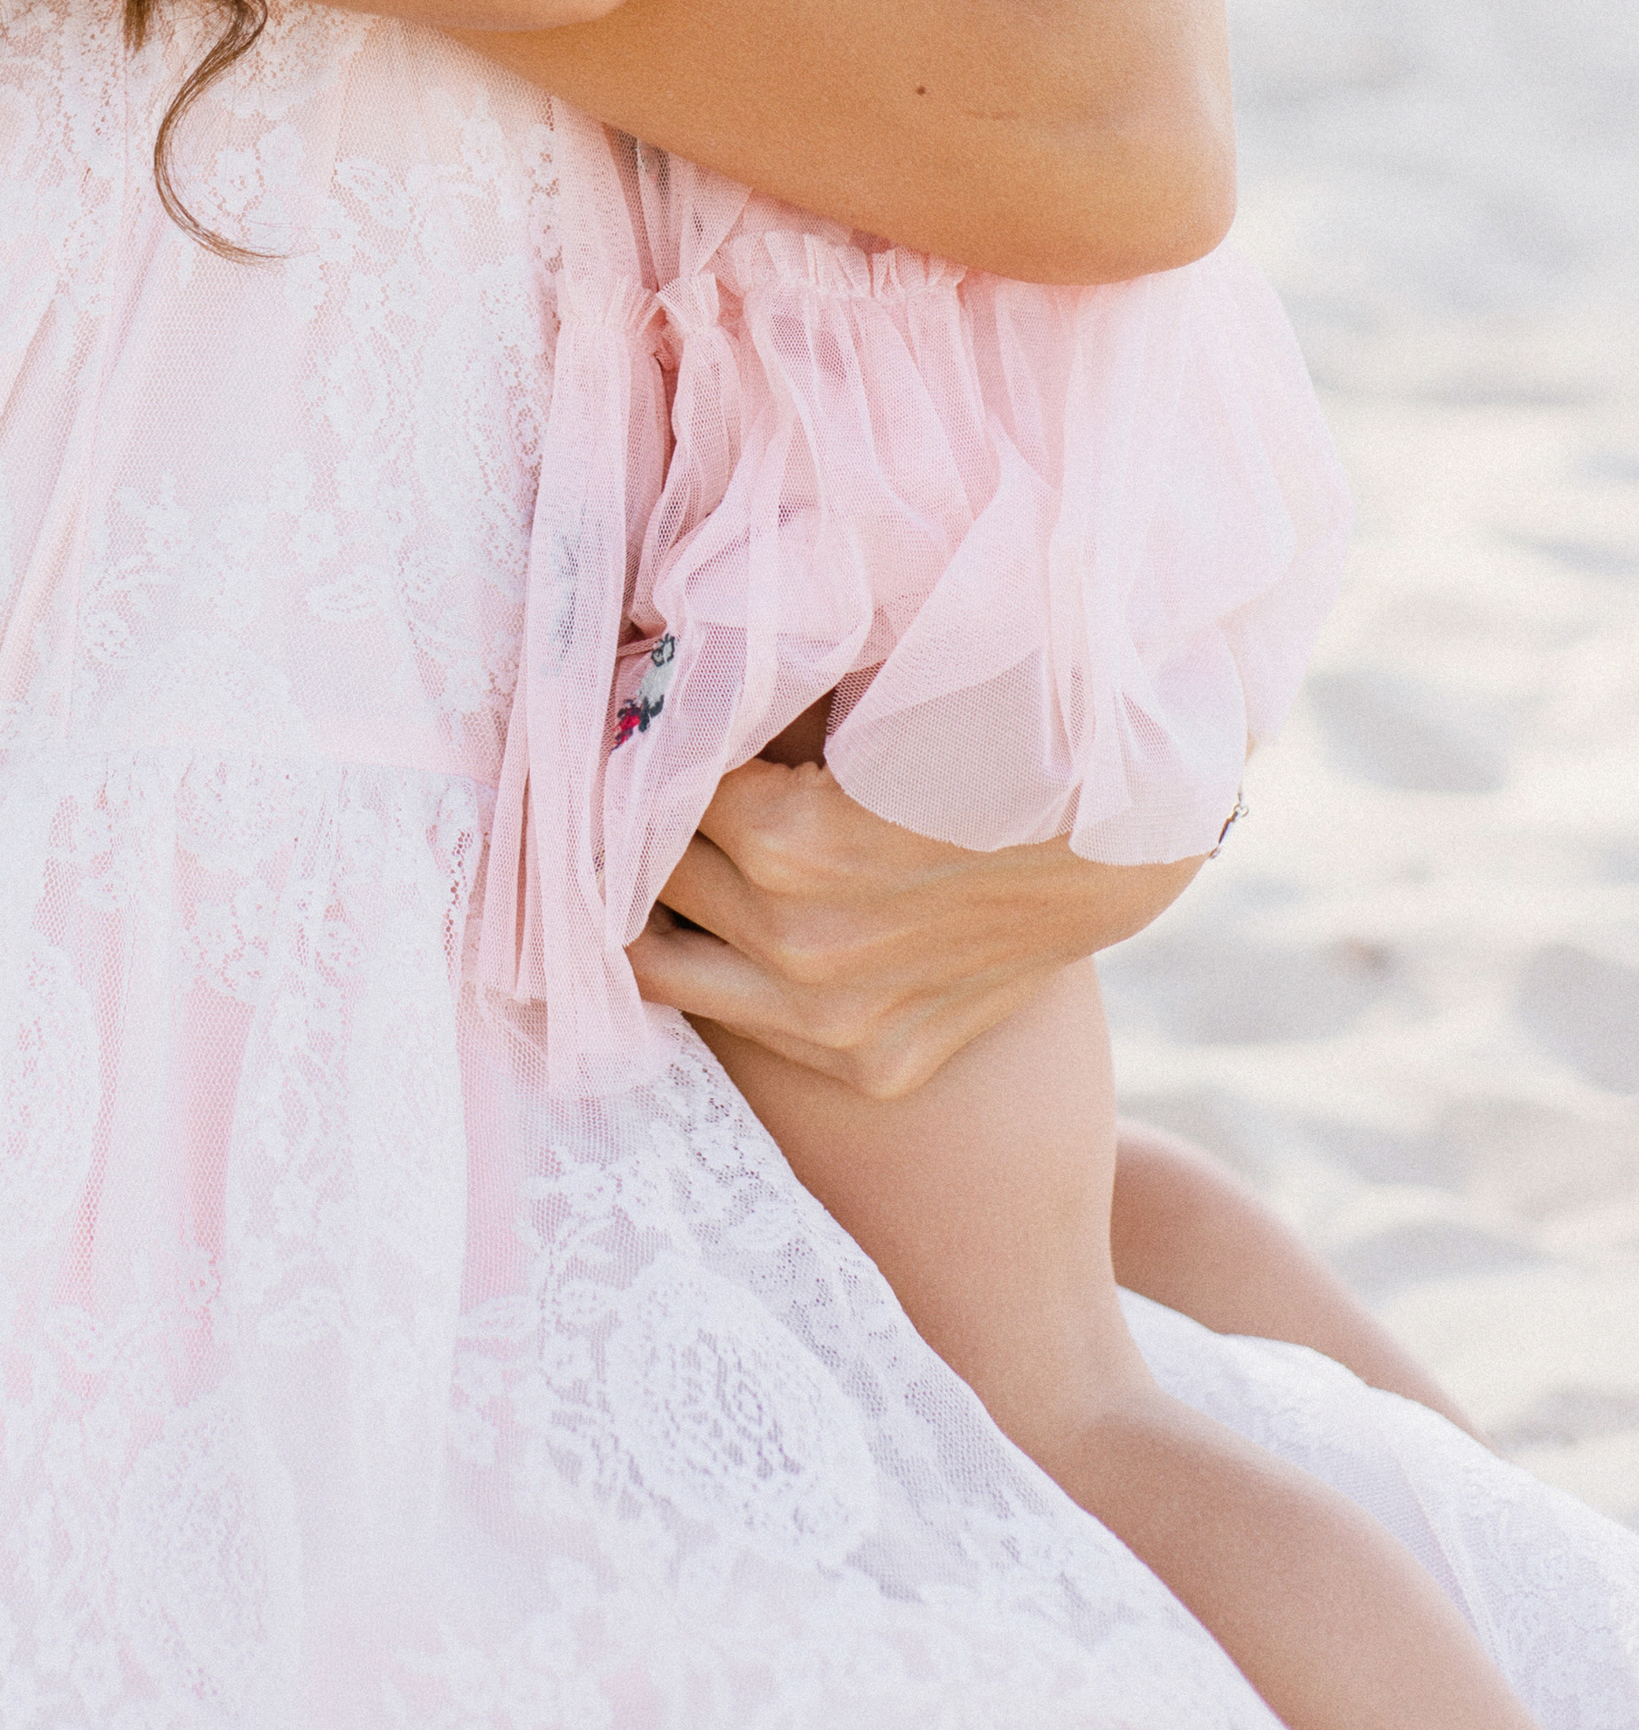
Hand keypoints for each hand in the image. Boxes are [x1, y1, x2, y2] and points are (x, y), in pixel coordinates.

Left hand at [629, 754, 1198, 1099]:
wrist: (1111, 847)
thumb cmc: (976, 744)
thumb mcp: (859, 706)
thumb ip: (749, 702)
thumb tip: (639, 663)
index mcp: (787, 840)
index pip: (643, 790)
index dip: (633, 746)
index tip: (618, 720)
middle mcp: (798, 944)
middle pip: (645, 876)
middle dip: (636, 822)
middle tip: (631, 784)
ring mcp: (836, 1023)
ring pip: (662, 968)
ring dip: (656, 908)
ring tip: (661, 858)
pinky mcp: (872, 1067)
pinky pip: (744, 1023)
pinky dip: (731, 968)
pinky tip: (737, 918)